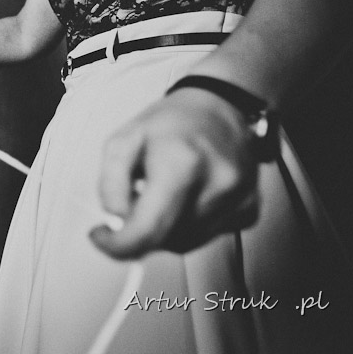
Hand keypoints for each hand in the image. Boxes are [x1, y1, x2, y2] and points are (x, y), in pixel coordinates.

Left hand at [89, 88, 259, 258]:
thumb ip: (111, 182)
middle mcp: (217, 185)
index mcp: (182, 162)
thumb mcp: (124, 139)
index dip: (119, 244)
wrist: (220, 109)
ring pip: (185, 243)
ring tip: (163, 191)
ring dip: (164, 227)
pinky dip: (187, 225)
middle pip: (166, 239)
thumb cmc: (172, 122)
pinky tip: (186, 197)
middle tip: (134, 200)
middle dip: (140, 229)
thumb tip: (116, 220)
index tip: (103, 237)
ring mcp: (238, 200)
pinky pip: (205, 236)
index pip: (149, 228)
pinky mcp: (249, 211)